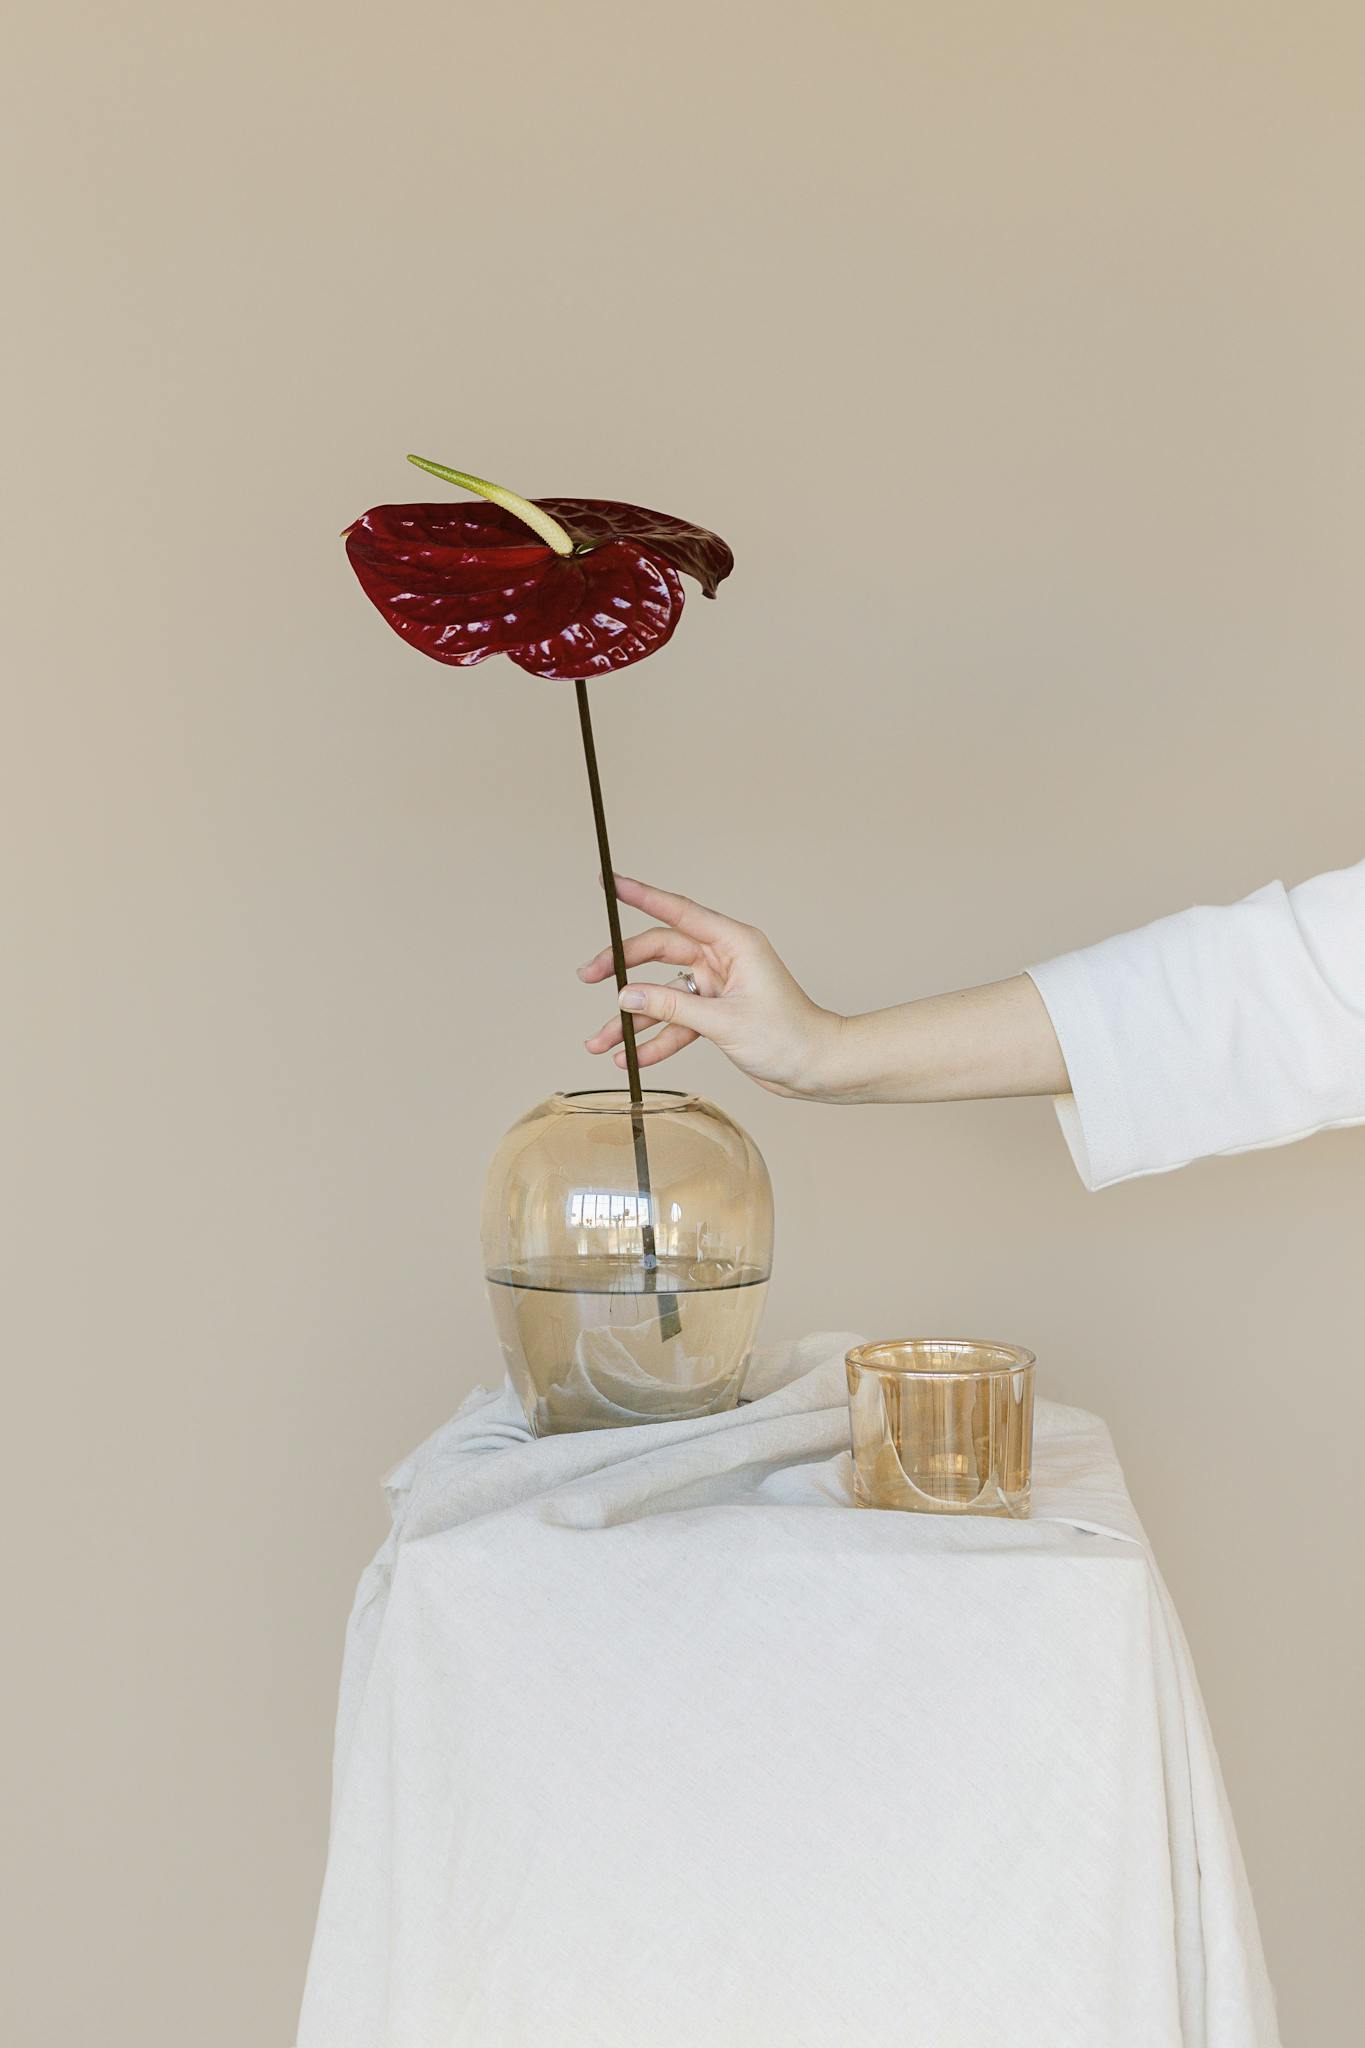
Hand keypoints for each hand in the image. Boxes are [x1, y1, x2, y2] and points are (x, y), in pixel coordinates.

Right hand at [578, 876, 847, 1098]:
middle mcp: (724, 959)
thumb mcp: (724, 1021)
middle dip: (622, 968)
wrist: (817, 1069)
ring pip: (663, 994)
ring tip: (599, 1043)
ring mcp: (718, 986)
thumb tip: (626, 997)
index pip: (678, 911)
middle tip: (587, 976)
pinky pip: (676, 1021)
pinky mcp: (717, 1014)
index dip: (642, 895)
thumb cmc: (788, 1037)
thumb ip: (672, 1007)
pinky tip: (630, 1058)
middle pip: (660, 953)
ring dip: (632, 1019)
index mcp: (734, 943)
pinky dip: (655, 1040)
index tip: (611, 882)